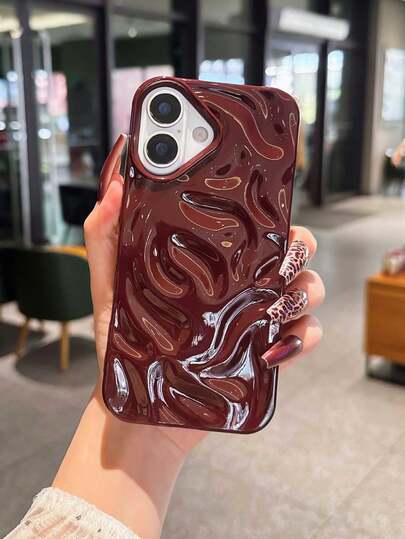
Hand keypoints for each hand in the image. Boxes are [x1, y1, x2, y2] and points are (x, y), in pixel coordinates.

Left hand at [84, 134, 324, 452]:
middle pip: (294, 252)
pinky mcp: (267, 355)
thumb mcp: (110, 288)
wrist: (140, 410)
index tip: (268, 213)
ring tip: (273, 308)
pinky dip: (302, 338)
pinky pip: (305, 337)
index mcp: (214, 265)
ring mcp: (258, 320)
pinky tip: (271, 351)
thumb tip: (116, 188)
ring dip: (303, 292)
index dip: (272, 214)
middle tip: (279, 259)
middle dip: (299, 248)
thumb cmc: (126, 346)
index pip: (255, 227)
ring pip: (307, 290)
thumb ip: (106, 237)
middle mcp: (242, 287)